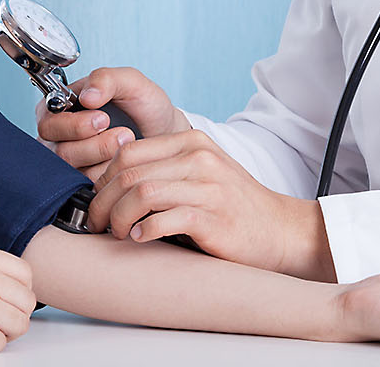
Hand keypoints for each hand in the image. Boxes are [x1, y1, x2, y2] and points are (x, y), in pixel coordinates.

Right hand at [36, 66, 188, 179]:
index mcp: (58, 108)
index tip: (103, 119)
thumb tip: (86, 97)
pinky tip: (124, 162)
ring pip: (74, 171)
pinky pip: (87, 187)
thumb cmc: (143, 106)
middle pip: (60, 151)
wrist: (164, 134)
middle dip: (94, 145)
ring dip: (105, 158)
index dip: (74, 125)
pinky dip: (109, 175)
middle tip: (123, 133)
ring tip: (127, 142)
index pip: (48, 123)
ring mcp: (70, 163)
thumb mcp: (130, 82)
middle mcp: (58, 138)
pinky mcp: (83, 183)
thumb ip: (106, 79)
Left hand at [88, 128, 332, 277]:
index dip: (103, 179)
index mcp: (192, 141)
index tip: (98, 201)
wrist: (281, 230)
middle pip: (129, 172)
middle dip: (103, 201)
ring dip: (119, 217)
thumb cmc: (235, 206)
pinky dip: (145, 230)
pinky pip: (164, 218)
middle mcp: (199, 157)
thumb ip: (166, 168)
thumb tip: (113, 182)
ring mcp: (208, 186)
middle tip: (98, 223)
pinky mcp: (213, 217)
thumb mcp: (202, 172)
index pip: (128, 152)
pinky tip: (141, 239)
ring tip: (118, 233)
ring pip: (141, 192)